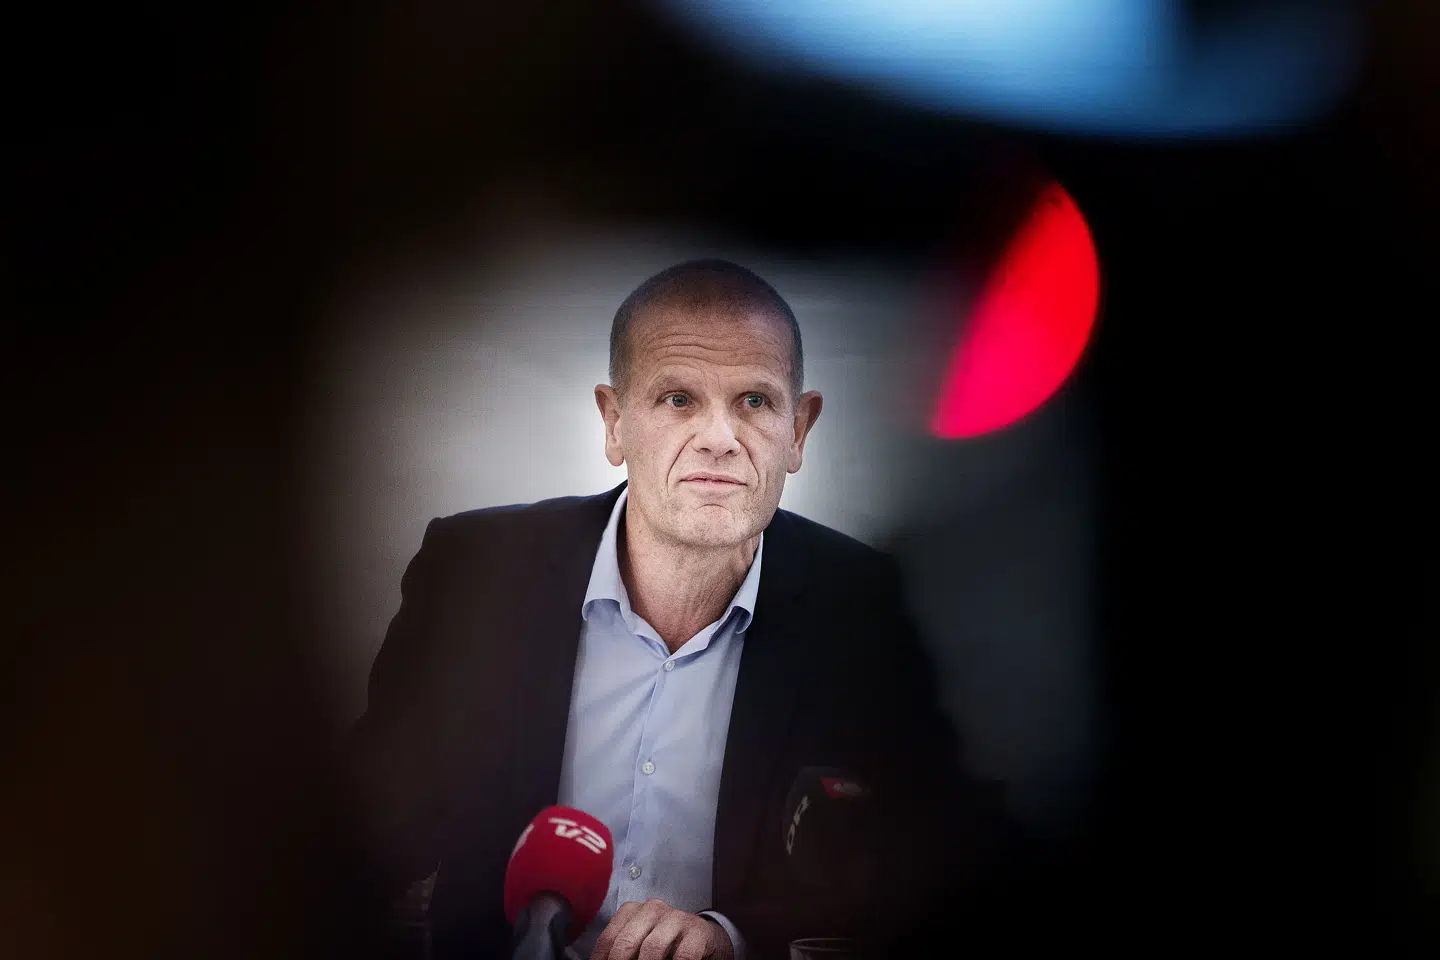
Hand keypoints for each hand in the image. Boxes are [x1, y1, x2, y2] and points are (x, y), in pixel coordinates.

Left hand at [589, 898, 734, 959]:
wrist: (706, 938)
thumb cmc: (667, 944)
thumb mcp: (640, 943)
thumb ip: (622, 951)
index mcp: (633, 911)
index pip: (608, 939)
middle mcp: (652, 909)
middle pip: (626, 941)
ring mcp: (676, 918)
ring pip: (653, 947)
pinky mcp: (697, 932)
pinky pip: (684, 955)